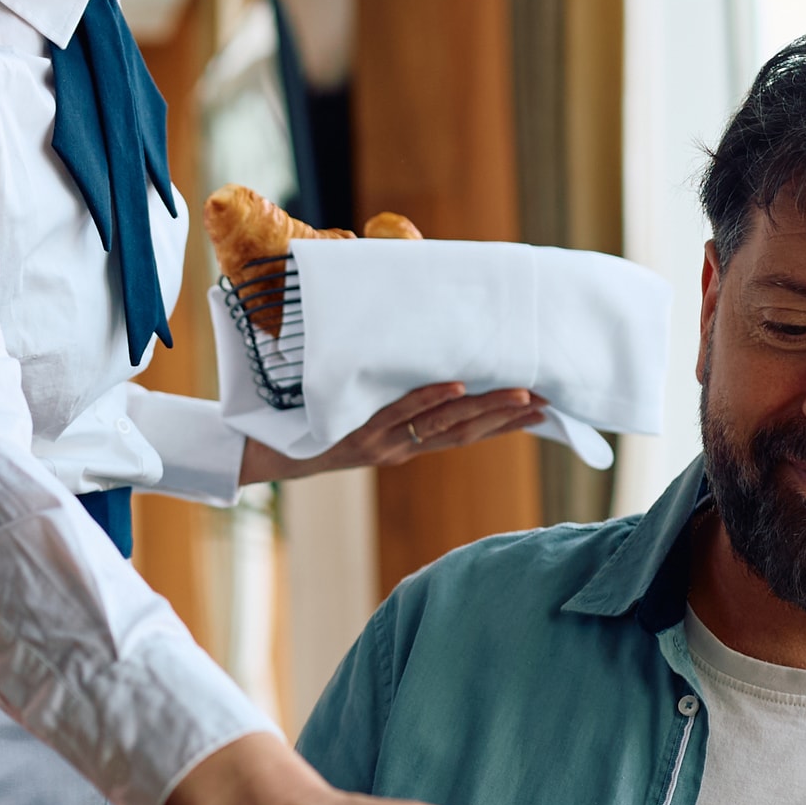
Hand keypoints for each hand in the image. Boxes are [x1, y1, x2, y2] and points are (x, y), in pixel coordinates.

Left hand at [239, 381, 546, 487]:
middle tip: (549, 401)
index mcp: (402, 444)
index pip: (465, 434)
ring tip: (520, 394)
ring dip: (484, 410)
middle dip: (508, 417)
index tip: (543, 410)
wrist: (256, 452)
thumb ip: (385, 391)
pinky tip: (455, 386)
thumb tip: (415, 352)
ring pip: (441, 425)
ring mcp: (379, 444)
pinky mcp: (355, 437)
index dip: (505, 425)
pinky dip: (428, 400)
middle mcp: (398, 449)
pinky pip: (398, 414)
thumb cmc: (306, 425)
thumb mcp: (353, 411)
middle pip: (464, 432)